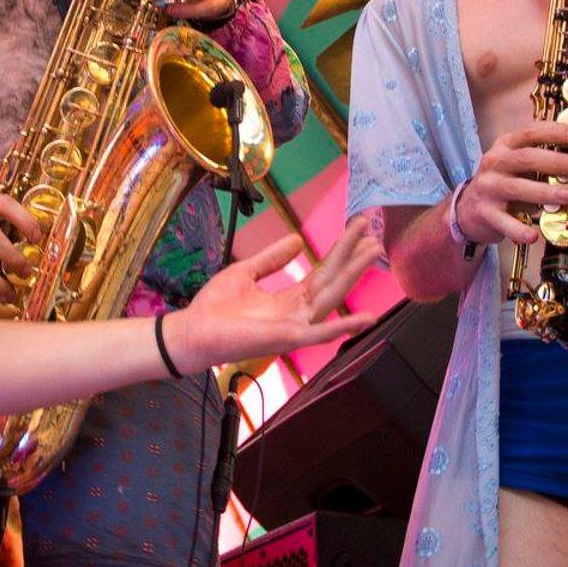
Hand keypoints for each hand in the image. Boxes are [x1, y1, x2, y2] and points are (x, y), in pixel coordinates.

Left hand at [167, 229, 382, 371]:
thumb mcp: (247, 273)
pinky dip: (344, 325)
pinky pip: (320, 332)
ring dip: (353, 276)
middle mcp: (298, 313)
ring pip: (332, 297)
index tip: (356, 228)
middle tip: (374, 235)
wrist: (193, 331)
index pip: (323, 271)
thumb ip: (273, 259)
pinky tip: (366, 317)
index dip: (340, 250)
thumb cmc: (215, 308)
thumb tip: (298, 240)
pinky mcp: (288, 338)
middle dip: (354, 258)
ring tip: (373, 253)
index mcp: (289, 299)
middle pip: (333, 281)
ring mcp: (295, 326)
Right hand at [455, 123, 567, 247]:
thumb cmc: (501, 183)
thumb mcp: (514, 164)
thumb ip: (539, 159)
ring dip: (543, 192)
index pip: (529, 134)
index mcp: (504, 147)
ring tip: (566, 196)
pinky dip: (519, 229)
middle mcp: (494, 163)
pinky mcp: (485, 213)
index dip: (554, 132)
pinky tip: (533, 236)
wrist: (467, 209)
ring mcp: (489, 188)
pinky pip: (504, 222)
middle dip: (555, 161)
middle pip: (525, 158)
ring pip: (517, 188)